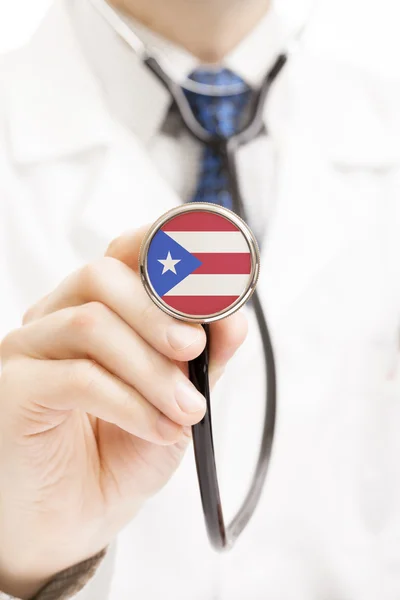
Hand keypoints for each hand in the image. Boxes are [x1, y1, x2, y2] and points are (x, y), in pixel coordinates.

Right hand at [0, 227, 246, 598]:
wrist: (73, 518)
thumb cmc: (120, 451)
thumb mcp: (178, 399)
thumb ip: (204, 357)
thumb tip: (233, 317)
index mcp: (95, 309)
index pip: (121, 255)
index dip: (162, 246)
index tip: (207, 268)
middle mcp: (54, 319)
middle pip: (101, 277)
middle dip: (159, 312)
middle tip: (194, 351)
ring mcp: (27, 352)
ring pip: (90, 323)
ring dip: (151, 368)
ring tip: (186, 410)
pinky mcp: (13, 391)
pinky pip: (76, 377)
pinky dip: (130, 402)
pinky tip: (157, 428)